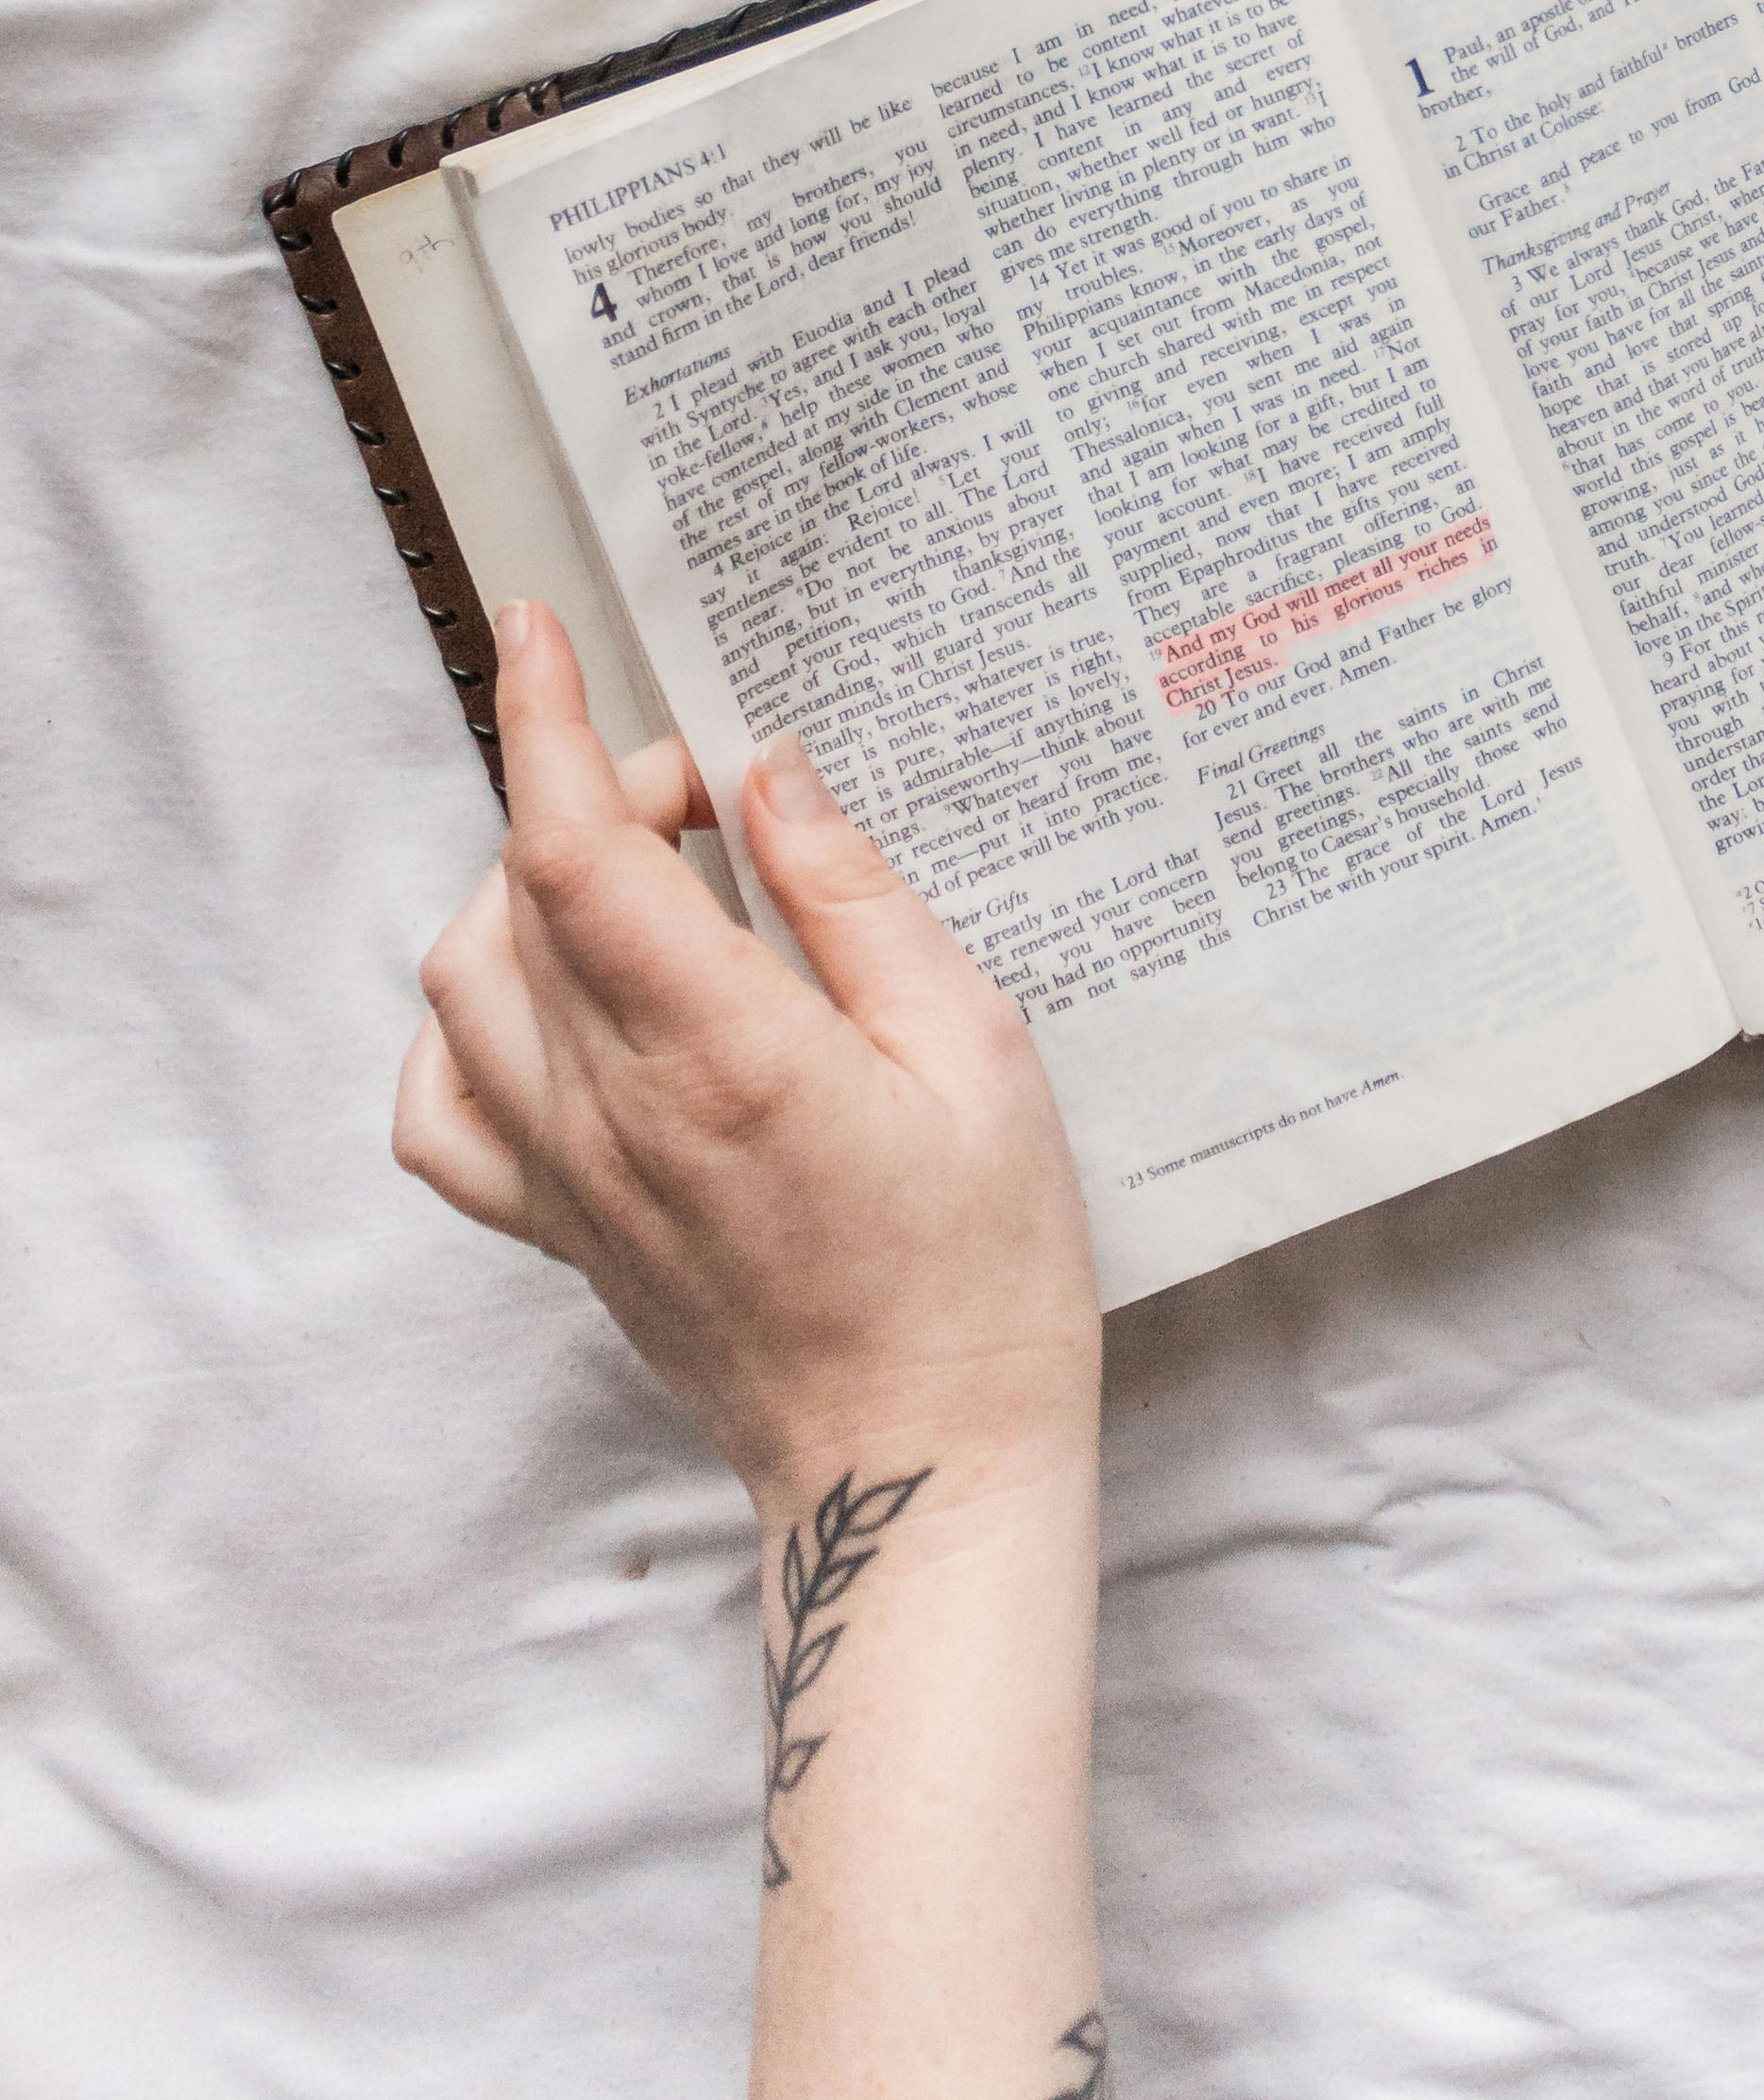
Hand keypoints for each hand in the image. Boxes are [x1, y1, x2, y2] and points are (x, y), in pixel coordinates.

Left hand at [393, 602, 1098, 1520]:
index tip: (541, 632)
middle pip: (518, 894)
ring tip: (648, 880)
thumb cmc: (980, 1270)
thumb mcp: (974, 1050)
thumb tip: (768, 774)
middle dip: (594, 794)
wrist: (919, 1467)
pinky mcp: (562, 1234)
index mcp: (722, 1055)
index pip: (573, 852)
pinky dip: (469, 1025)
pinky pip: (446, 1112)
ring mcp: (571, 1181)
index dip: (545, 724)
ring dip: (528, 891)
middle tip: (713, 796)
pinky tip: (554, 1003)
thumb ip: (856, 901)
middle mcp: (614, 1114)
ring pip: (465, 983)